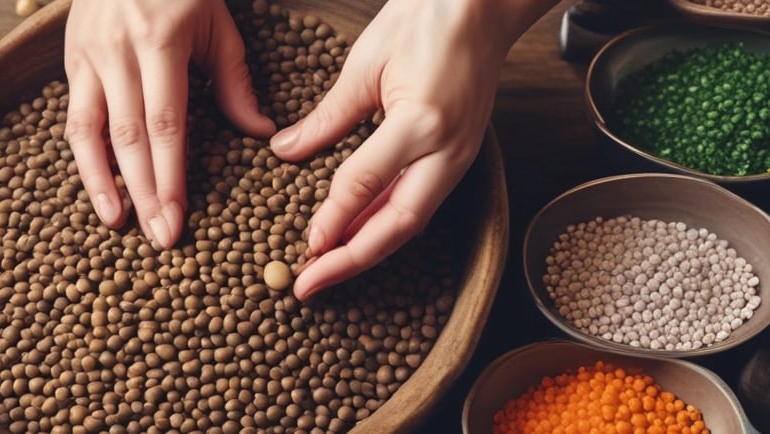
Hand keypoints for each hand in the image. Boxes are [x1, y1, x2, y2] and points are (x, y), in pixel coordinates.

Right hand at [64, 0, 275, 248]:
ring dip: (100, 182)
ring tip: (116, 223)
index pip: (165, 124)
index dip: (170, 176)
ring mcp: (87, 57)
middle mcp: (117, 53)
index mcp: (159, 43)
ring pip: (87, 131)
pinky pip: (74, 117)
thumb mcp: (217, 26)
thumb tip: (261, 134)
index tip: (178, 219)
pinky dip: (84, 156)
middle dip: (144, 192)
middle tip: (159, 237)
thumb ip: (235, 82)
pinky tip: (99, 186)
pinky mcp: (70, 61)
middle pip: (128, 137)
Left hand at [270, 0, 554, 299]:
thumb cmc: (426, 19)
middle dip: (351, 261)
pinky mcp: (462, 154)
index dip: (331, 221)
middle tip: (310, 284)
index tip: (303, 249)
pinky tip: (359, 234)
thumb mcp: (364, 64)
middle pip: (398, 226)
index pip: (364, 185)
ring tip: (329, 269)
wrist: (482, 3)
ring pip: (413, 221)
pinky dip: (388, 224)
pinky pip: (423, 202)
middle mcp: (448, 148)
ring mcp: (462, 155)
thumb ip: (327, 117)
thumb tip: (286, 151)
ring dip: (370, 249)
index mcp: (421, 121)